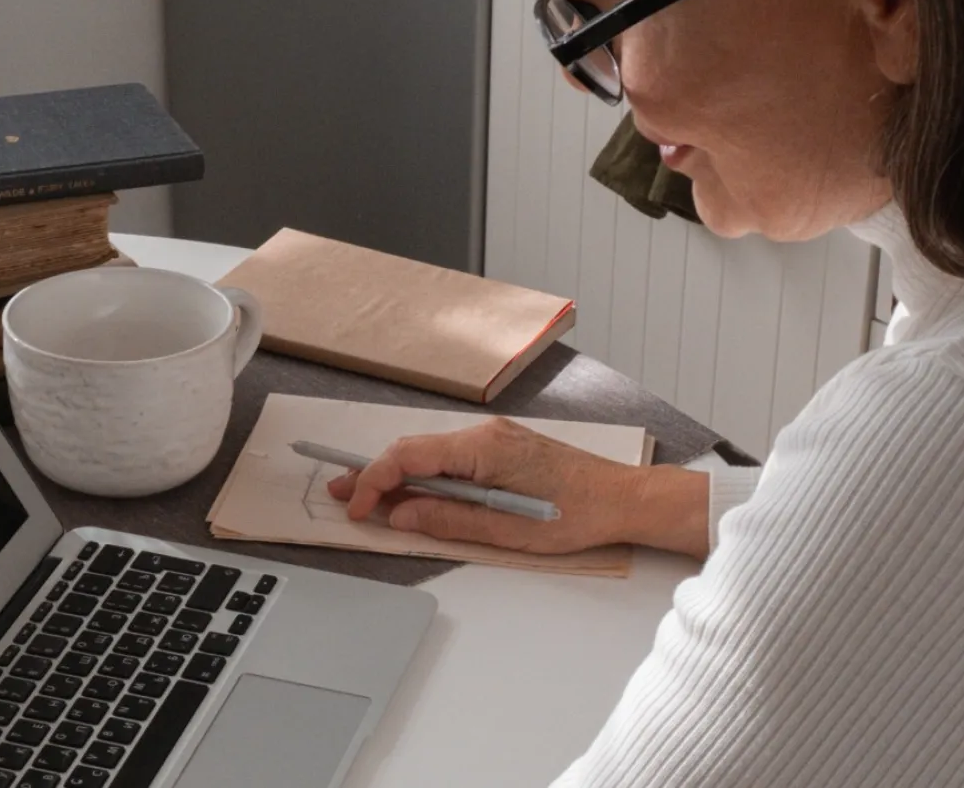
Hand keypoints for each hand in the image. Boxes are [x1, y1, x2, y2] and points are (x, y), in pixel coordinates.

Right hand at [326, 417, 709, 557]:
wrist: (623, 499)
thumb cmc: (577, 514)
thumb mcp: (506, 530)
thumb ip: (449, 519)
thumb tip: (402, 516)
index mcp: (483, 448)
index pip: (408, 456)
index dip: (374, 480)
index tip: (357, 507)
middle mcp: (485, 434)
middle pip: (413, 450)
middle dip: (374, 474)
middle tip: (340, 496)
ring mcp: (495, 439)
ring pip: (430, 453)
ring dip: (398, 475)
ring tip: (367, 497)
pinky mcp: (504, 449)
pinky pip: (451, 457)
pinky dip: (425, 475)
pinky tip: (413, 493)